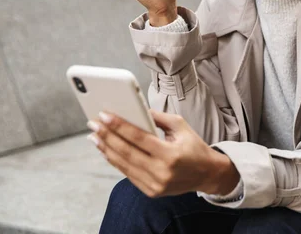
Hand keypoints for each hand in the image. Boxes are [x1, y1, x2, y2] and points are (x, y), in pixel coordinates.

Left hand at [87, 110, 239, 197]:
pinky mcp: (151, 192)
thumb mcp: (181, 126)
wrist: (207, 173)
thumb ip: (158, 117)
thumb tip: (135, 109)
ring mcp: (155, 184)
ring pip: (123, 165)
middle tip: (94, 123)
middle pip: (127, 152)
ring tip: (95, 136)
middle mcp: (162, 172)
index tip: (104, 115)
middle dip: (107, 136)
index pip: (139, 138)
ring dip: (106, 149)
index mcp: (171, 154)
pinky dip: (115, 161)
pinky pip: (128, 174)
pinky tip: (107, 150)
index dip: (119, 126)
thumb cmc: (194, 147)